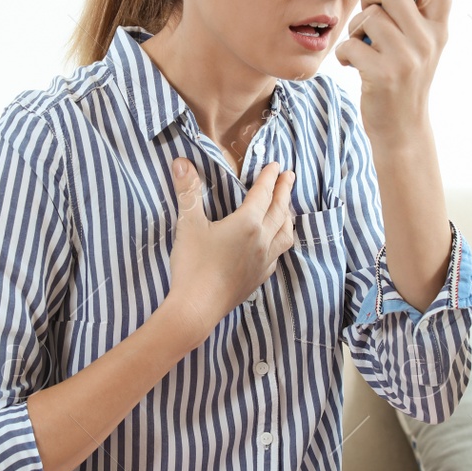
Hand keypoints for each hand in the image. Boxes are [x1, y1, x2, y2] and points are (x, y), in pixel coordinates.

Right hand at [166, 158, 295, 332]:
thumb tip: (181, 162)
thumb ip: (188, 192)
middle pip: (280, 210)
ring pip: (285, 234)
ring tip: (288, 208)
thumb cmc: (192, 266)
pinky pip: (278, 254)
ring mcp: (264, 261)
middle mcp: (262, 240)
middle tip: (290, 176)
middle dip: (285, 191)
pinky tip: (275, 243)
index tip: (276, 165)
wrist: (197, 308)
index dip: (269, 178)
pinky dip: (281, 241)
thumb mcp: (188, 225)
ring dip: (288, 216)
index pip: (263, 194)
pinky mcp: (259, 278)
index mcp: (247, 223)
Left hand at [333, 0, 453, 138]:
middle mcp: (428, 41)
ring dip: (354, 29)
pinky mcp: (384, 75)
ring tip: (359, 45)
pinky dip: (343, 53)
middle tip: (366, 9)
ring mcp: (408, 58)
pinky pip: (351, 45)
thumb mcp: (418, 47)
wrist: (402, 129)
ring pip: (368, 18)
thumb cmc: (402, 81)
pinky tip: (350, 64)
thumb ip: (410, 14)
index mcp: (438, 29)